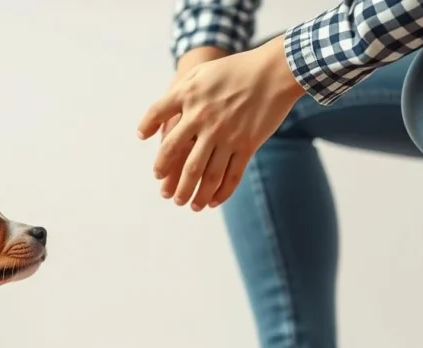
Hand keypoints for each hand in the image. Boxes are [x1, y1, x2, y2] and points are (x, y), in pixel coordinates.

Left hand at [138, 34, 305, 211]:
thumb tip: (160, 118)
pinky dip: (221, 193)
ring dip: (194, 193)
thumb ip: (179, 93)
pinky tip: (213, 202)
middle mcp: (204, 118)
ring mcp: (226, 134)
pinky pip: (231, 175)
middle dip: (171, 179)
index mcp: (189, 97)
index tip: (149, 145)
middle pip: (179, 157)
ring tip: (186, 204)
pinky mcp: (247, 144)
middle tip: (166, 194)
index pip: (158, 115)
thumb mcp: (201, 73)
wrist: (275, 71)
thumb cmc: (236, 70)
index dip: (147, 128)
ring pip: (205, 173)